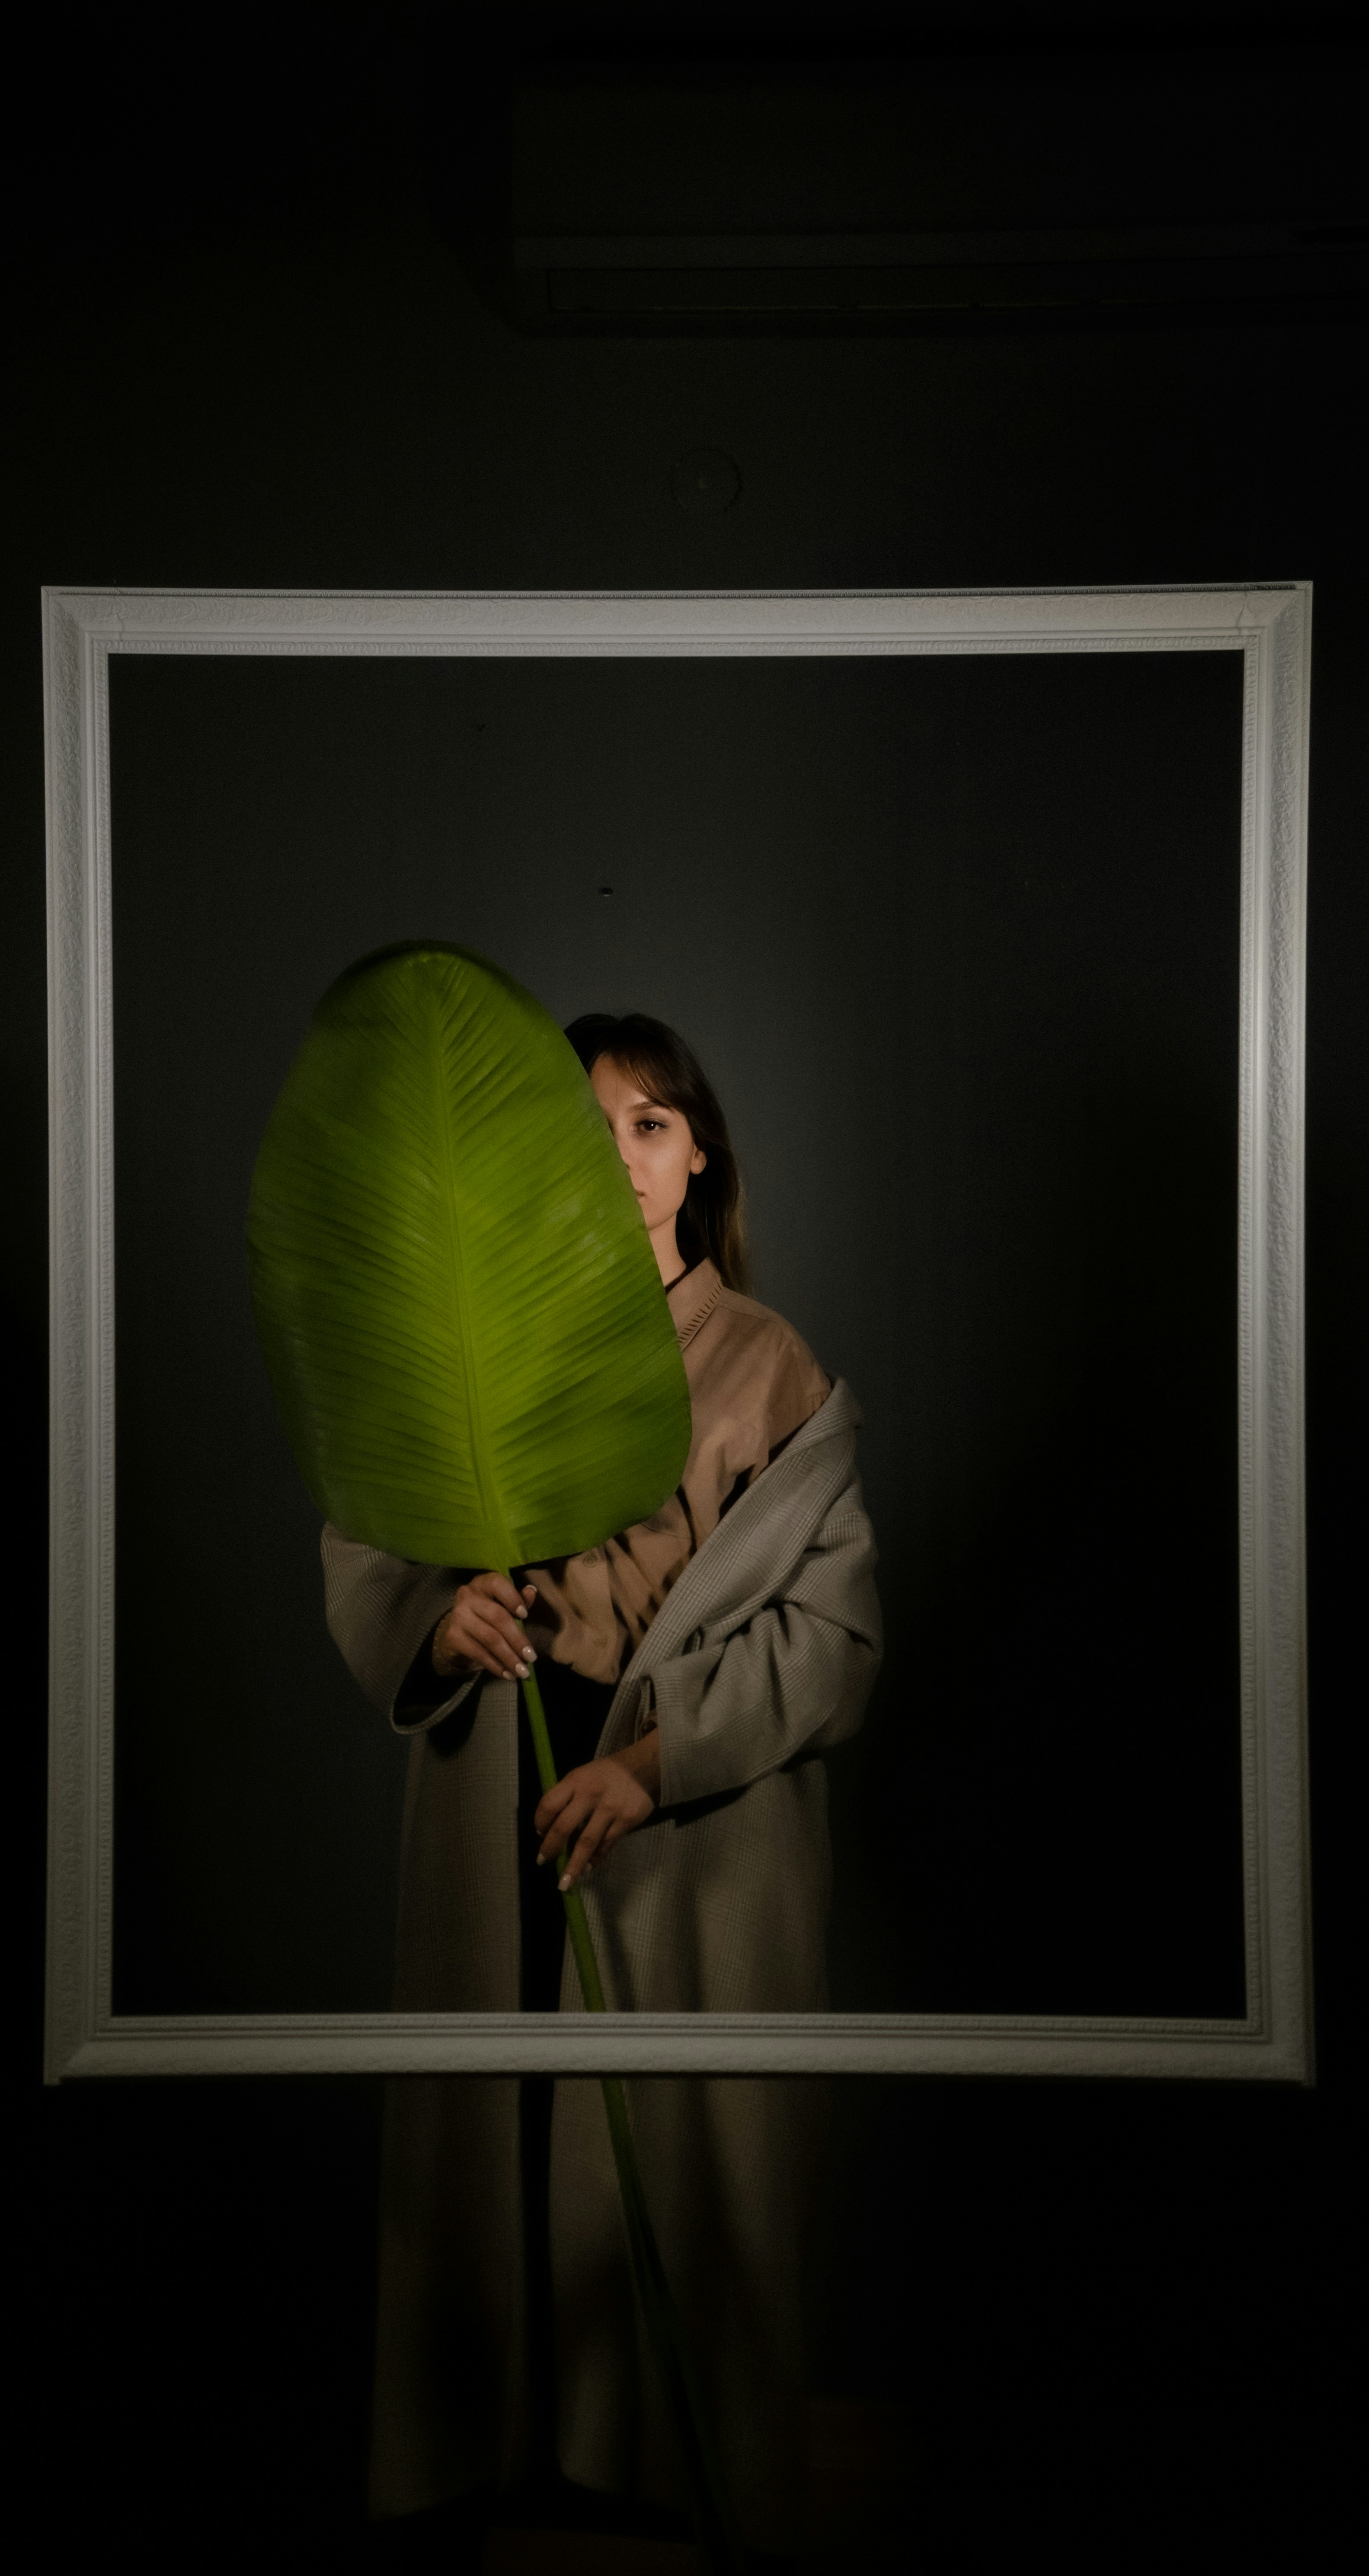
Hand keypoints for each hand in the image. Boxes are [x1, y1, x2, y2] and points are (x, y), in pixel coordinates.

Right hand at [433, 1573, 538, 1680]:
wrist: (457, 1633)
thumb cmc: (487, 1616)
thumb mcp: (503, 1605)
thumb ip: (518, 1600)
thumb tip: (531, 1591)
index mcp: (483, 1583)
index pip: (497, 1584)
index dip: (513, 1599)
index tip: (525, 1616)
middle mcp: (467, 1596)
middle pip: (498, 1617)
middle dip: (517, 1640)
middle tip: (531, 1657)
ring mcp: (458, 1616)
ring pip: (490, 1638)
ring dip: (509, 1658)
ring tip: (522, 1671)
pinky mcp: (453, 1637)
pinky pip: (479, 1653)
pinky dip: (496, 1665)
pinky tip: (507, 1674)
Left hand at [534, 1731, 661, 1890]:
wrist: (645, 1767)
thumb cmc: (607, 1774)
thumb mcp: (583, 1775)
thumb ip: (568, 1796)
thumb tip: (550, 1828)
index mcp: (575, 1780)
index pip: (549, 1804)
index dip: (540, 1822)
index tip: (539, 1833)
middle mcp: (590, 1794)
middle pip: (563, 1826)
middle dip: (551, 1848)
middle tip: (543, 1862)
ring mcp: (610, 1808)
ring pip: (586, 1842)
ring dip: (573, 1865)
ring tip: (565, 1883)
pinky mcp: (626, 1820)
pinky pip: (606, 1845)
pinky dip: (595, 1860)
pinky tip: (587, 1868)